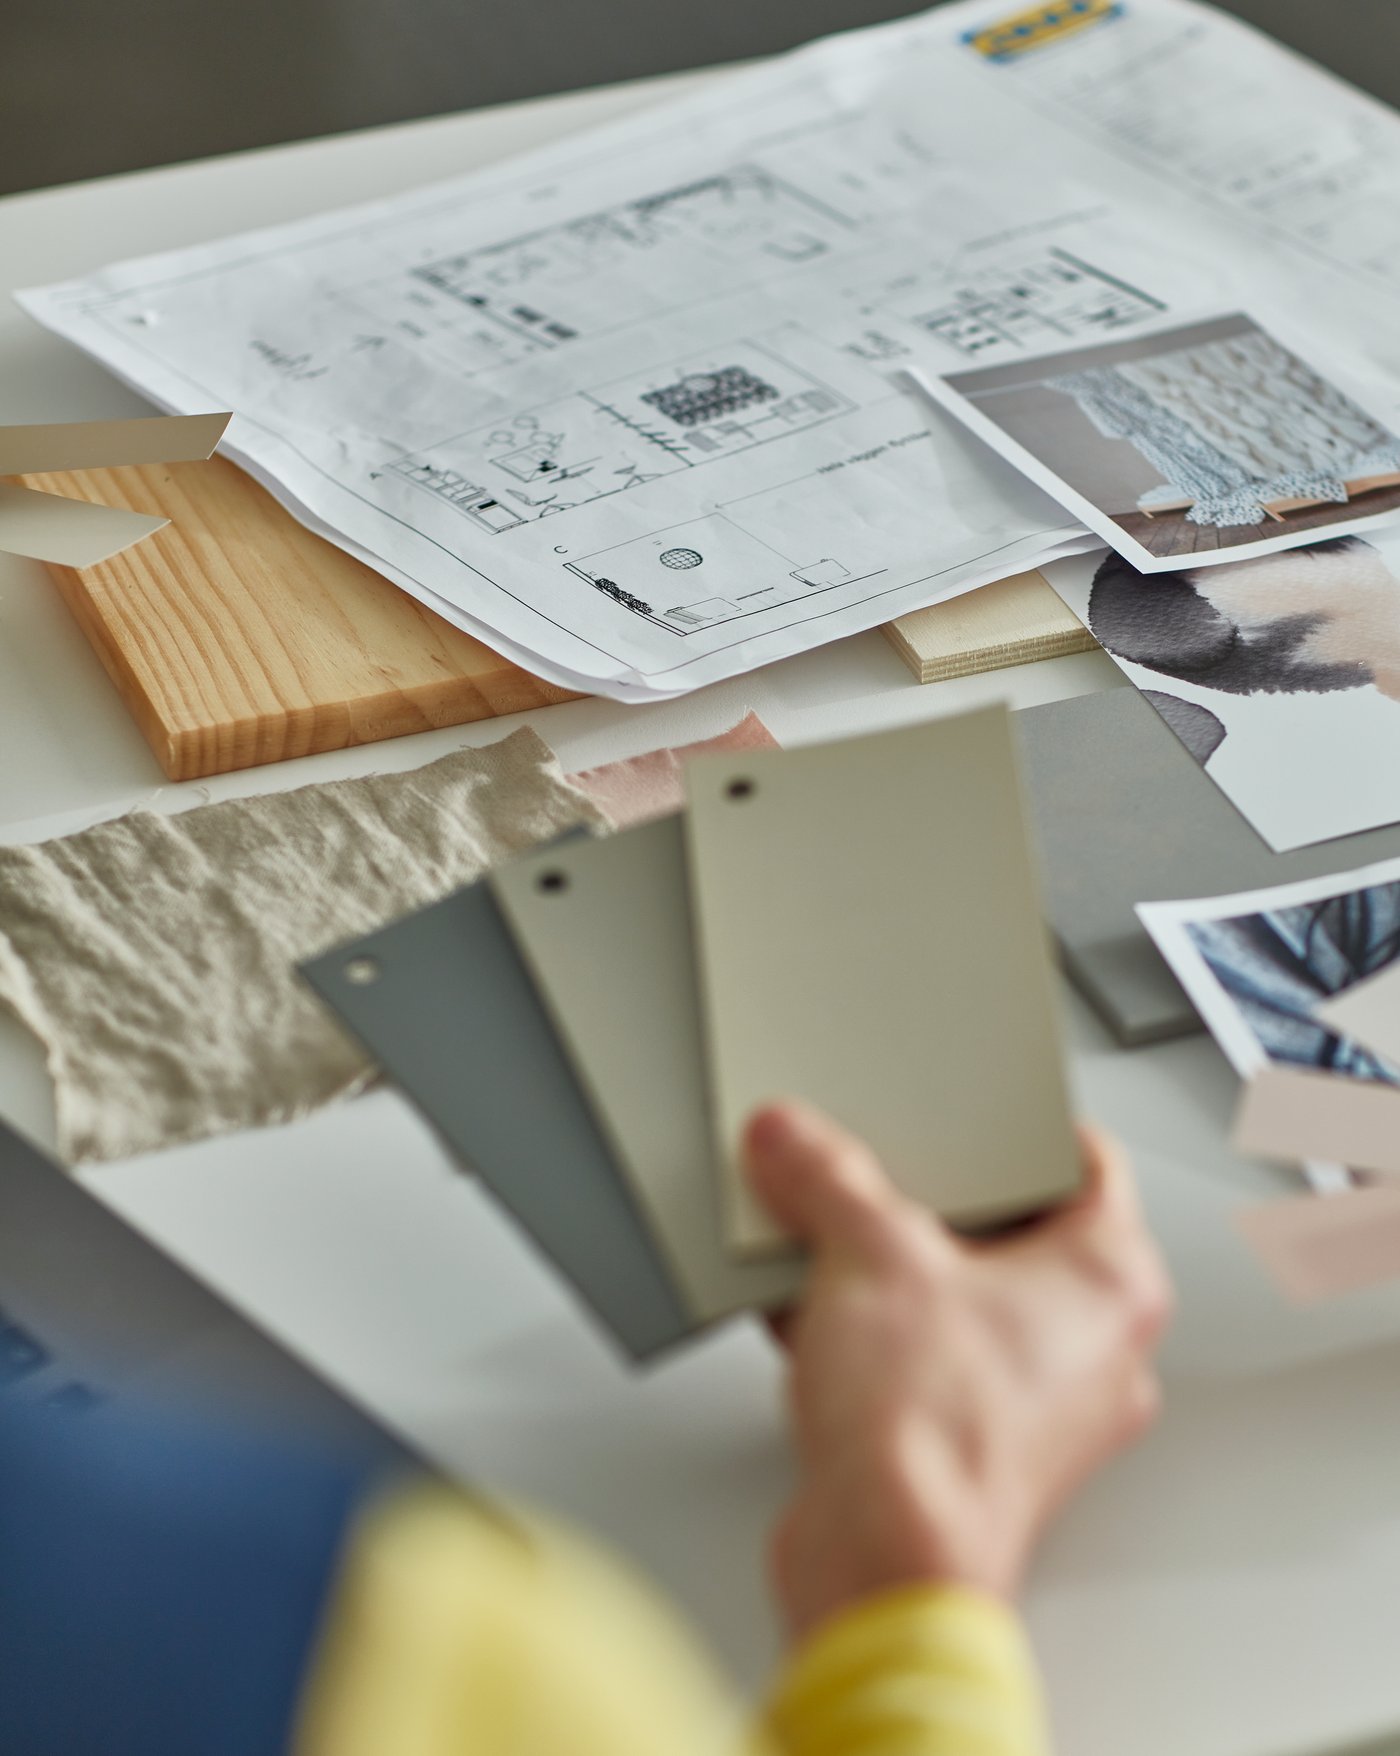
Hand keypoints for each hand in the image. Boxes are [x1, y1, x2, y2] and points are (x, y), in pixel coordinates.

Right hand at [745, 1102, 1171, 1640]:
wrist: (884, 1565)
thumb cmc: (934, 1436)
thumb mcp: (868, 1252)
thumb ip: (826, 1178)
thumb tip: (797, 1141)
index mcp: (1113, 1281)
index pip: (1089, 1163)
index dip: (1023, 1124)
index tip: (976, 1105)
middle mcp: (1095, 1349)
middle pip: (1018, 1234)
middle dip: (940, 1200)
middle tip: (891, 1168)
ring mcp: (1040, 1409)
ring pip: (968, 1304)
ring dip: (898, 1272)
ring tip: (835, 1239)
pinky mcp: (976, 1453)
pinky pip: (929, 1363)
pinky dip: (876, 1335)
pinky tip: (808, 1312)